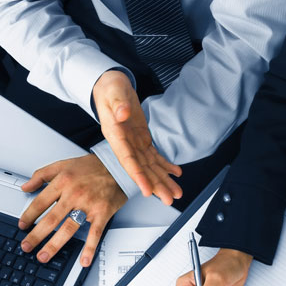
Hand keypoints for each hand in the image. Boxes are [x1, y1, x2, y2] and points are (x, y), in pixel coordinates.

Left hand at [19, 154, 127, 266]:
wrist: (120, 165)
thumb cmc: (93, 166)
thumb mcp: (64, 164)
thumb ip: (42, 174)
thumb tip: (26, 186)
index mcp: (63, 181)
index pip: (40, 202)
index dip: (28, 216)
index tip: (22, 225)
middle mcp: (74, 194)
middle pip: (51, 219)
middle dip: (36, 235)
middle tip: (26, 246)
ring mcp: (89, 205)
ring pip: (68, 228)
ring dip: (54, 245)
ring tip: (44, 255)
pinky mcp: (102, 213)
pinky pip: (94, 233)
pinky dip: (89, 248)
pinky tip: (83, 260)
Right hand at [93, 70, 182, 204]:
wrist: (110, 86)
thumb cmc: (110, 88)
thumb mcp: (113, 91)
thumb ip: (117, 103)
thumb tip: (122, 114)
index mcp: (116, 136)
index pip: (128, 160)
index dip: (138, 176)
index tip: (147, 190)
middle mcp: (125, 144)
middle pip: (142, 169)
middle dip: (156, 185)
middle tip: (169, 198)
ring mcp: (133, 143)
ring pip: (150, 166)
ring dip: (163, 180)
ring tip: (176, 192)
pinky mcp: (141, 139)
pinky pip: (154, 155)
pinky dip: (165, 165)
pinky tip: (175, 173)